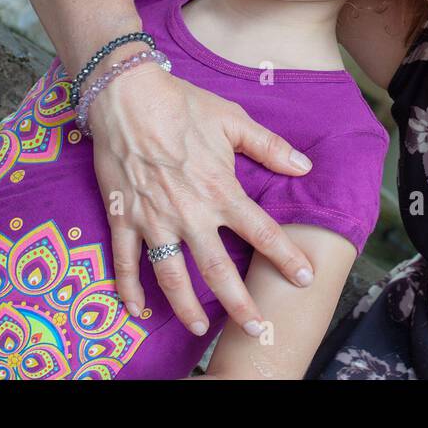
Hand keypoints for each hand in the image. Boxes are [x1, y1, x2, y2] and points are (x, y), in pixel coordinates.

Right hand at [88, 66, 316, 337]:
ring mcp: (153, 220)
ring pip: (171, 276)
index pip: (262, 232)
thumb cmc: (183, 105)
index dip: (286, 257)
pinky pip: (125, 262)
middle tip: (256, 330)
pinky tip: (136, 310)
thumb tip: (304, 166)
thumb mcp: (233, 121)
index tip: (304, 278)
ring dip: (185, 307)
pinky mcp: (123, 218)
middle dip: (239, 304)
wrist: (127, 97)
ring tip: (200, 328)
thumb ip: (270, 148)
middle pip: (218, 270)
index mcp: (221, 191)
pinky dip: (128, 289)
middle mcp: (189, 214)